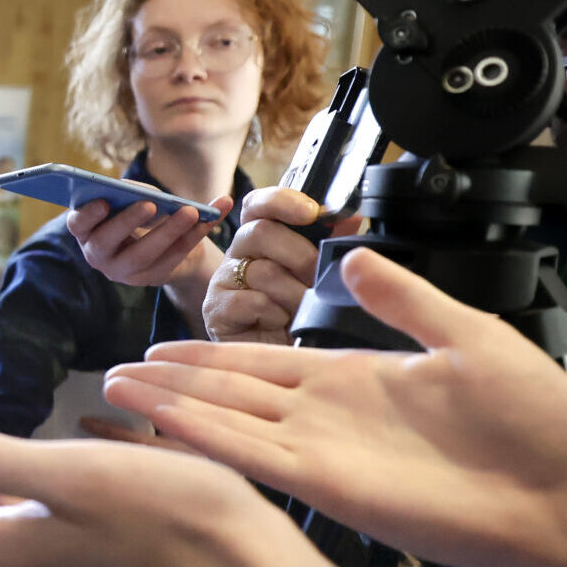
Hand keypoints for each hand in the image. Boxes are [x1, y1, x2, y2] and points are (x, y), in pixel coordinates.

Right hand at [65, 196, 230, 289]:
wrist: (167, 242)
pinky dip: (194, 236)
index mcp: (87, 229)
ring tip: (192, 211)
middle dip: (128, 222)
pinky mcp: (149, 279)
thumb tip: (145, 194)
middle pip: (106, 242)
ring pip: (141, 256)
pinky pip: (171, 259)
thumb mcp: (136, 199)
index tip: (104, 202)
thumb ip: (135, 194)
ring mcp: (122, 271)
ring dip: (168, 232)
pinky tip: (213, 217)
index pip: (78, 224)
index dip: (88, 214)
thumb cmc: (142, 212)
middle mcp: (98, 254)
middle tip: (151, 204)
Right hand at [103, 247, 566, 566]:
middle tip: (115, 371)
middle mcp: (325, 417)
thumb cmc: (537, 424)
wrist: (564, 495)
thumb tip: (351, 256)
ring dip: (170, 408)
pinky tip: (164, 421)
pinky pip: (252, 456)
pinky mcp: (326, 486)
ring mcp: (321, 452)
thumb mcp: (470, 337)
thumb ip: (406, 300)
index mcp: (355, 379)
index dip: (208, 356)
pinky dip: (204, 438)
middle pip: (229, 392)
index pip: (262, 363)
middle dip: (173, 381)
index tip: (159, 348)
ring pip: (226, 422)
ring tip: (115, 389)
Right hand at [200, 188, 361, 344]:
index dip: (282, 201)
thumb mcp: (321, 277)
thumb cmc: (300, 316)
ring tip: (303, 311)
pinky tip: (280, 325)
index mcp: (261, 238)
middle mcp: (238, 254)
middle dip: (300, 255)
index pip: (259, 204)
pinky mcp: (215, 310)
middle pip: (260, 232)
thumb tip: (351, 218)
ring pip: (263, 271)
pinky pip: (252, 301)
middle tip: (317, 280)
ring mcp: (223, 281)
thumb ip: (332, 245)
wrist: (282, 365)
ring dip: (294, 294)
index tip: (312, 212)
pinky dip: (275, 315)